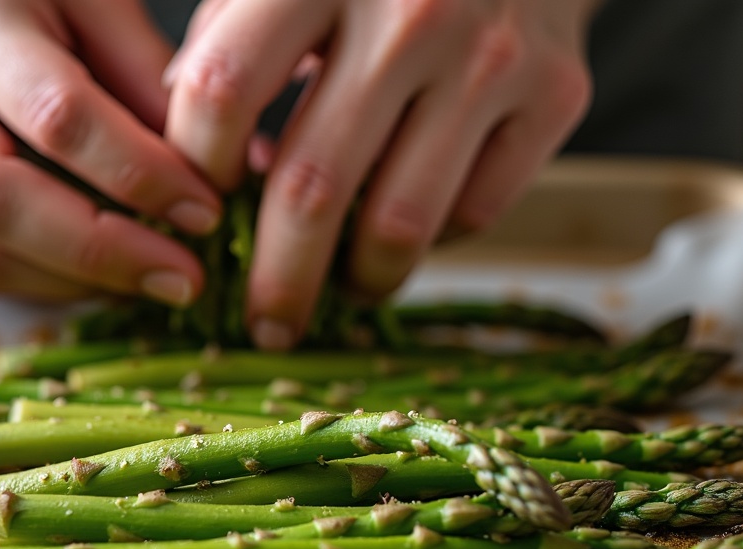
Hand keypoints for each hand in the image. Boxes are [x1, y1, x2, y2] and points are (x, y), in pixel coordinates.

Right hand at [0, 0, 221, 303]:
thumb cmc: (27, 0)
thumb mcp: (96, 4)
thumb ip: (150, 77)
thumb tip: (227, 167)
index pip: (62, 119)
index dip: (142, 176)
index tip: (208, 211)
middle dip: (106, 254)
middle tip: (186, 279)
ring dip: (83, 284)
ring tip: (156, 281)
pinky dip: (50, 286)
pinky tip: (107, 278)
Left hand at [164, 0, 595, 348]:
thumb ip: (231, 40)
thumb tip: (186, 157)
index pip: (223, 91)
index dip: (195, 170)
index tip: (197, 212)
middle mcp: (411, 14)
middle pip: (313, 189)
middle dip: (276, 281)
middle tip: (264, 323)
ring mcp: (491, 58)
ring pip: (400, 226)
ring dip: (358, 282)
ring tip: (341, 289)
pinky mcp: (555, 95)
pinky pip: (473, 214)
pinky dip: (431, 244)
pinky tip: (407, 230)